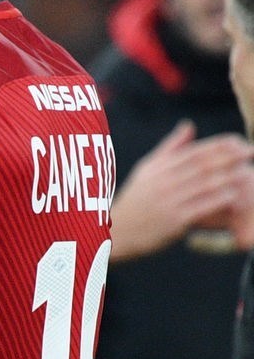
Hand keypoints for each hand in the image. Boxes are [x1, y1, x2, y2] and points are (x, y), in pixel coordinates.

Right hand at [109, 120, 253, 260]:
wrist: (118, 232)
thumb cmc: (136, 201)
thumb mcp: (146, 170)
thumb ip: (170, 148)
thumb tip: (189, 125)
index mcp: (158, 168)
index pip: (193, 152)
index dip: (217, 145)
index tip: (238, 140)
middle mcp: (163, 182)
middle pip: (202, 165)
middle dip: (229, 157)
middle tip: (251, 150)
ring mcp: (169, 201)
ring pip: (204, 184)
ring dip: (229, 176)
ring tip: (248, 170)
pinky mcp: (174, 220)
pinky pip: (201, 206)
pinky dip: (219, 199)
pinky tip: (234, 193)